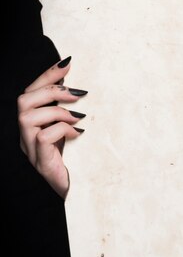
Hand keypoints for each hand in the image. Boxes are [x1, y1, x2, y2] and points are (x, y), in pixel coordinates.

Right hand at [17, 56, 86, 197]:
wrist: (79, 194)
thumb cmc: (79, 160)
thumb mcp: (75, 131)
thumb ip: (74, 112)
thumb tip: (86, 87)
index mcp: (34, 125)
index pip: (32, 92)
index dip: (47, 75)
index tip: (68, 62)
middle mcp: (26, 136)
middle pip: (22, 100)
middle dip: (50, 88)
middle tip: (78, 92)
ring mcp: (30, 150)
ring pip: (27, 116)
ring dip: (57, 110)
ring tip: (79, 117)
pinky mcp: (40, 162)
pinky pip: (43, 136)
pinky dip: (62, 130)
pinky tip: (79, 135)